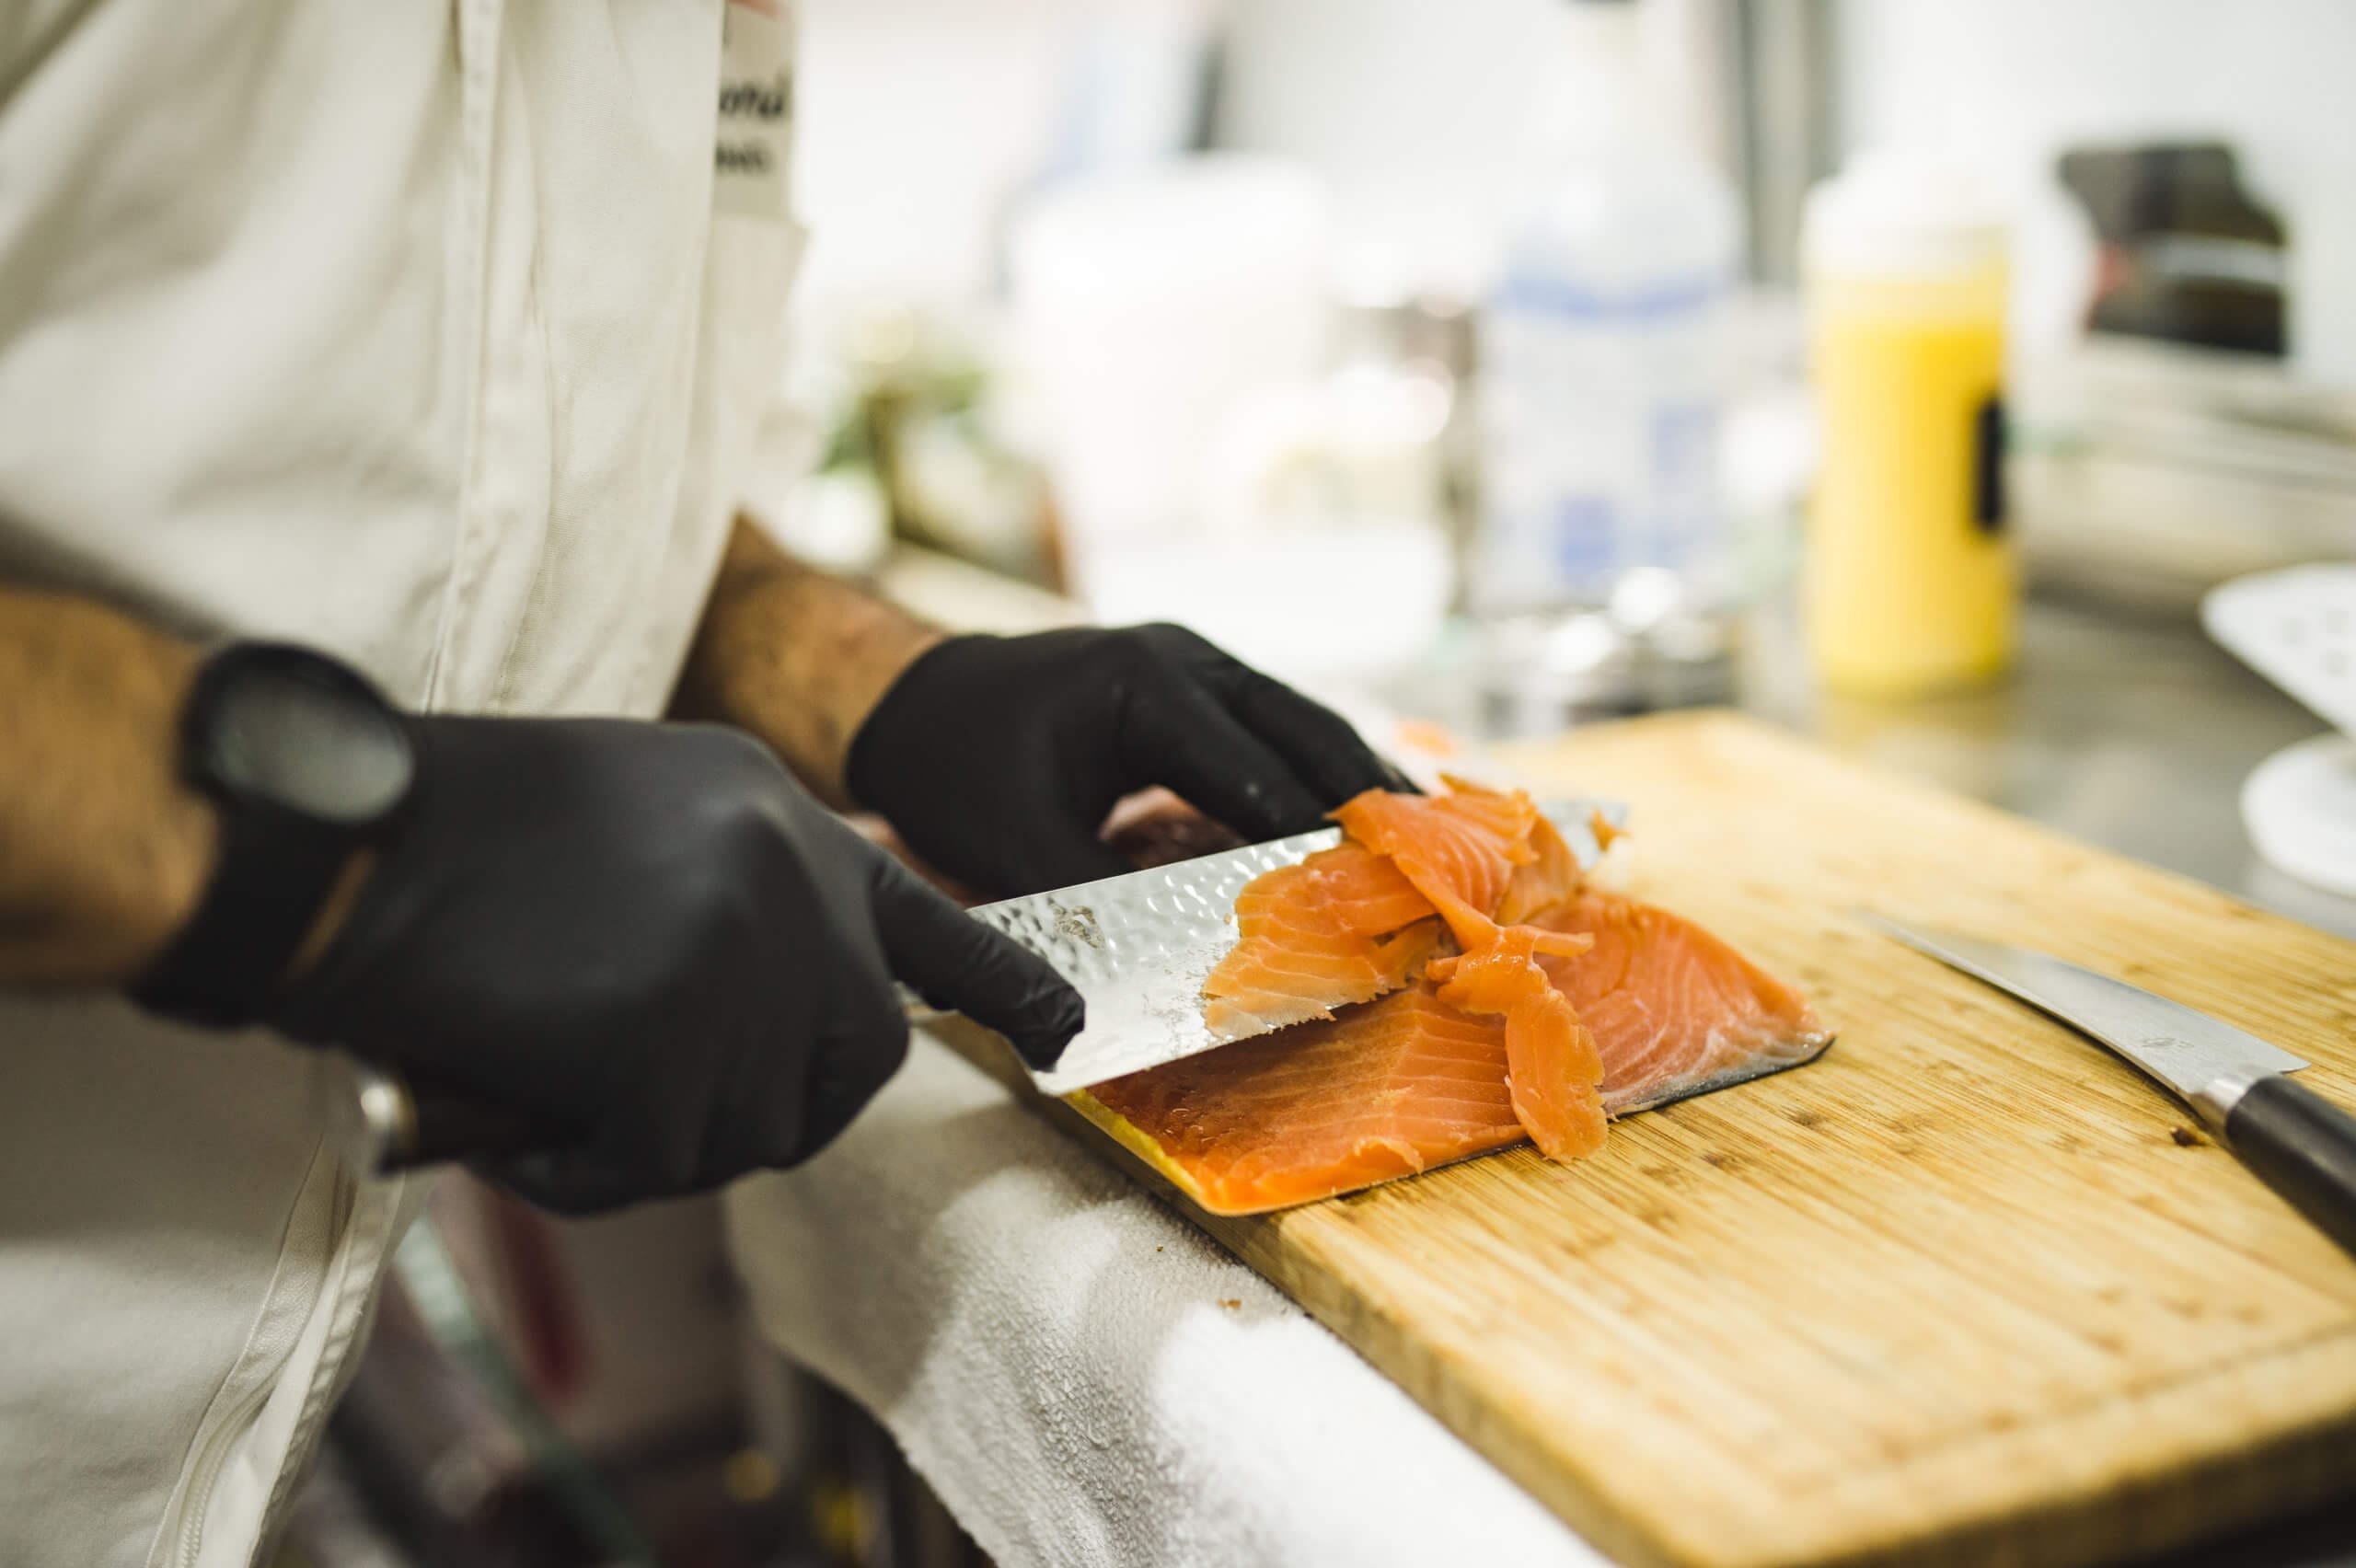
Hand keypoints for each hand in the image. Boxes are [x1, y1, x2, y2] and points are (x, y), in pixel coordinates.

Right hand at [268, 717, 1082, 1212]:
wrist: (340, 834)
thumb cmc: (452, 836)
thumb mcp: (632, 819)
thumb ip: (731, 900)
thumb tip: (765, 1023)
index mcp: (780, 811)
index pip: (925, 918)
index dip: (1002, 982)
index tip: (1065, 1029)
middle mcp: (791, 875)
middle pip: (855, 1055)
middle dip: (776, 1105)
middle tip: (652, 1106)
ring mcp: (745, 955)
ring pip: (756, 1124)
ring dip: (654, 1137)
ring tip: (550, 1074)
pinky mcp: (677, 1037)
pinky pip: (659, 1166)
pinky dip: (581, 1165)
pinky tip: (516, 1103)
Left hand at [844, 625, 1411, 896]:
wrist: (912, 698)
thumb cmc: (951, 760)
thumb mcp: (1010, 839)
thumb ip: (1088, 902)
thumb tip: (1152, 973)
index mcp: (1147, 683)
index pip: (1254, 768)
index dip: (1312, 834)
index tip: (1364, 890)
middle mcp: (1188, 660)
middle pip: (1306, 730)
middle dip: (1368, 797)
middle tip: (1430, 864)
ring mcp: (1197, 666)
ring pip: (1304, 723)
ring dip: (1357, 781)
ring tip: (1423, 844)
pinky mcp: (1196, 691)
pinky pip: (1276, 731)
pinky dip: (1318, 774)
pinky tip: (1361, 819)